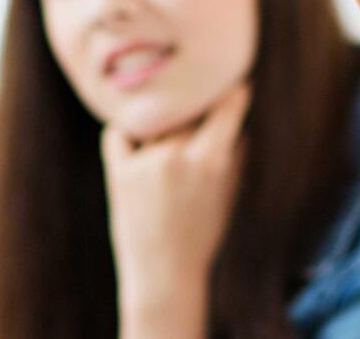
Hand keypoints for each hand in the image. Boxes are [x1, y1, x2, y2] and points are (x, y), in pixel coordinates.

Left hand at [101, 85, 250, 338]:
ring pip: (158, 120)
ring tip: (172, 150)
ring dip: (166, 124)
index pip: (227, 106)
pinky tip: (140, 147)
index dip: (234, 92)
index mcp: (210, 161)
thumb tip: (241, 106)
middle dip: (197, 111)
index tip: (236, 84)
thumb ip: (237, 149)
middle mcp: (175, 156)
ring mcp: (144, 163)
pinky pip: (120, 133)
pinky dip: (129, 135)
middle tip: (199, 118)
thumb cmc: (204, 235)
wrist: (163, 277)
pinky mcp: (118, 172)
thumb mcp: (230, 193)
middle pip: (189, 110)